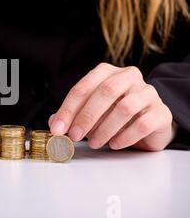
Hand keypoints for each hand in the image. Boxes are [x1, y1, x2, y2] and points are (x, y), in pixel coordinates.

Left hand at [49, 63, 174, 150]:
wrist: (147, 125)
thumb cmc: (113, 116)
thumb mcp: (89, 114)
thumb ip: (71, 117)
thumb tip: (54, 124)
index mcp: (107, 73)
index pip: (84, 87)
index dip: (68, 109)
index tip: (58, 128)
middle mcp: (129, 77)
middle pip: (106, 91)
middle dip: (86, 116)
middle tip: (75, 136)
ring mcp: (148, 92)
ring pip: (125, 107)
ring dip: (105, 128)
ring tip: (94, 143)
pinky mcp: (162, 112)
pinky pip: (143, 123)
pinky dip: (125, 136)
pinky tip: (114, 144)